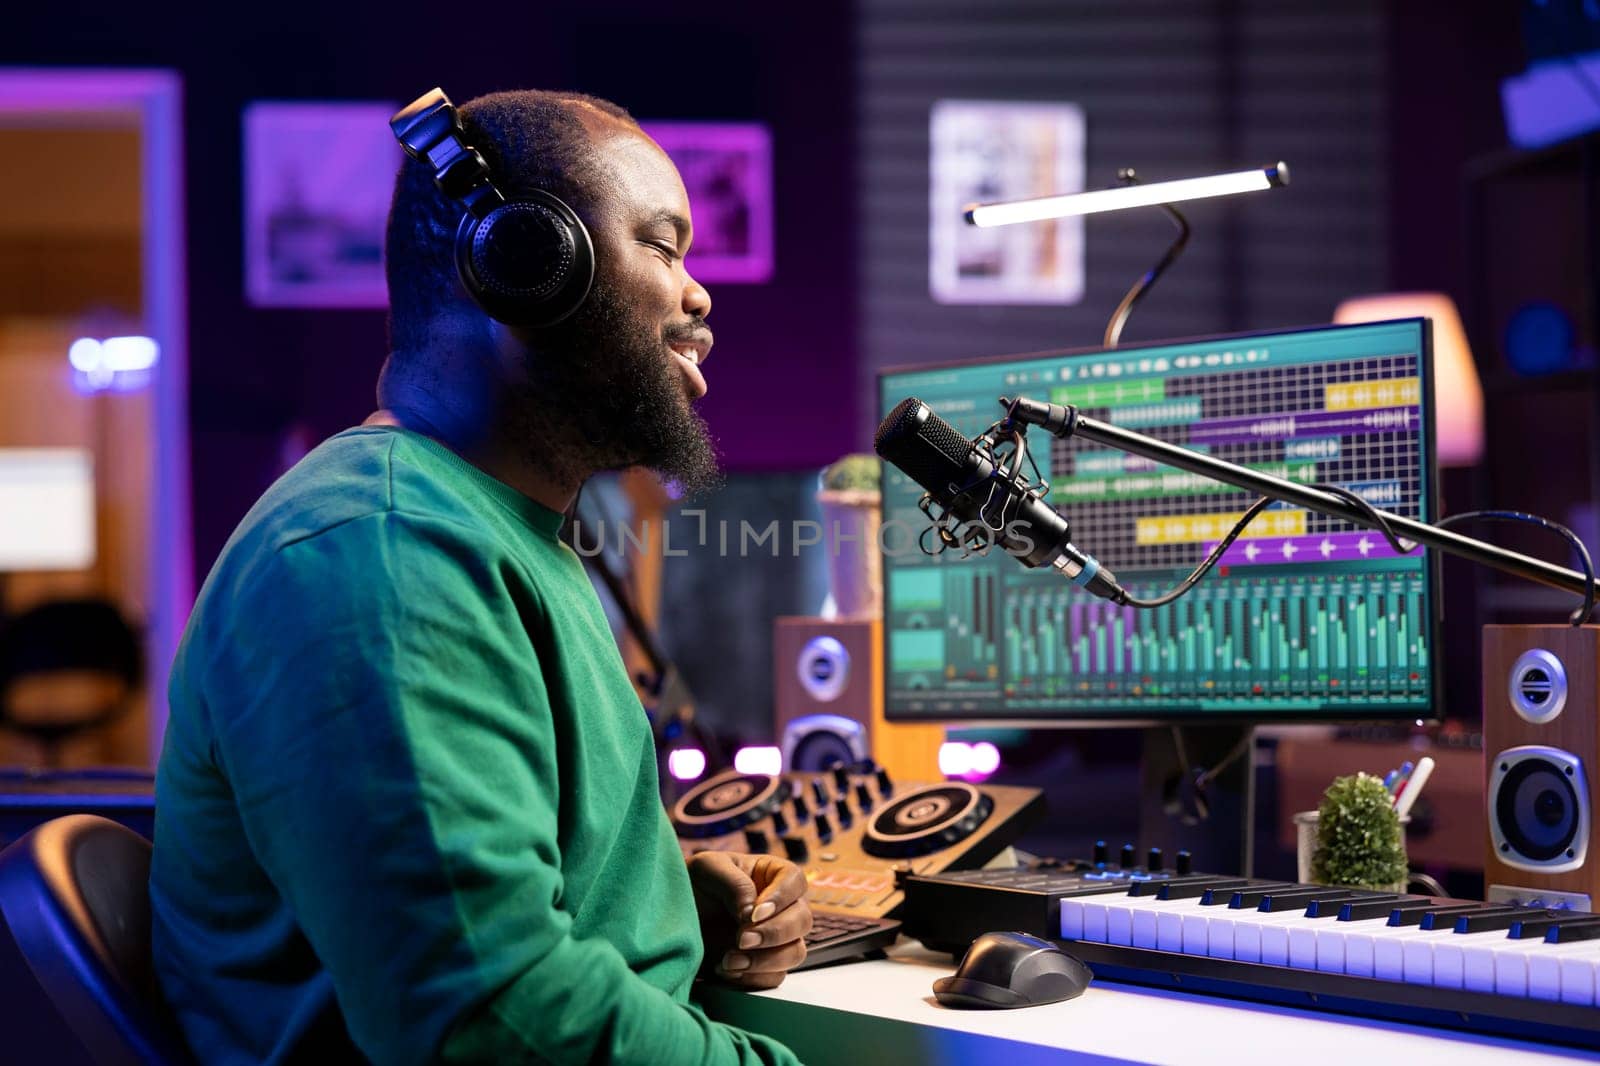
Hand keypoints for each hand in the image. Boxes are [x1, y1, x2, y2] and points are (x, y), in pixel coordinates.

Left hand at [687, 851, 811, 989]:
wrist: (670, 917)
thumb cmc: (692, 883)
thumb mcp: (707, 869)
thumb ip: (734, 884)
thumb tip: (753, 914)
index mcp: (772, 875)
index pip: (796, 881)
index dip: (782, 898)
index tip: (755, 914)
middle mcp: (781, 907)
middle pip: (802, 920)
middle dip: (774, 933)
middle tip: (741, 940)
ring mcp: (776, 939)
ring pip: (795, 952)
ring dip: (765, 961)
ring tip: (728, 960)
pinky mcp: (763, 966)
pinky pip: (774, 977)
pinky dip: (752, 978)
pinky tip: (725, 970)